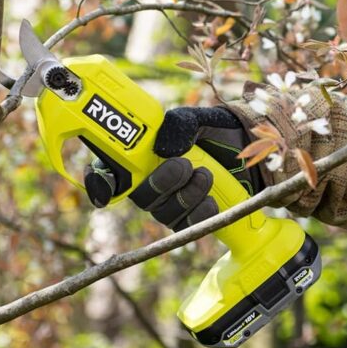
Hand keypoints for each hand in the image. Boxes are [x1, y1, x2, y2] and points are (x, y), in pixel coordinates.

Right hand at [84, 106, 261, 229]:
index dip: (100, 184)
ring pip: (165, 214)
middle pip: (141, 198)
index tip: (105, 192)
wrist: (247, 149)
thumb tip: (162, 147)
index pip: (108, 173)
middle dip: (162, 184)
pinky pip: (187, 228)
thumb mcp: (196, 120)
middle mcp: (150, 183)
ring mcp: (170, 204)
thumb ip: (178, 125)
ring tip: (205, 175)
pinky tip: (212, 198)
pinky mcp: (191, 220)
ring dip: (187, 196)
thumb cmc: (213, 132)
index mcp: (141, 157)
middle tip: (184, 165)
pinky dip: (201, 213)